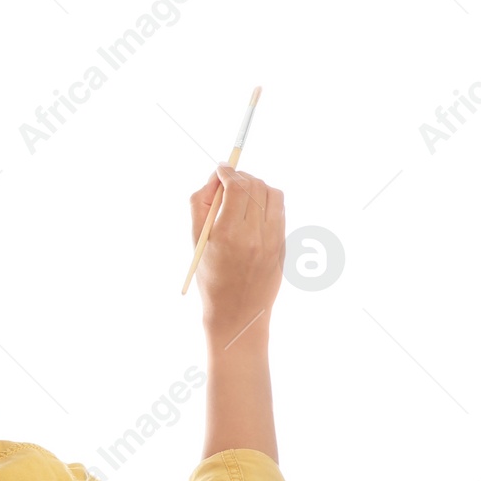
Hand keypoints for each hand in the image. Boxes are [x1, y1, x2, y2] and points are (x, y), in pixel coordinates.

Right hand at [189, 163, 284, 342]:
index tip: (221, 168)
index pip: (236, 187)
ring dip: (257, 186)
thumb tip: (214, 179)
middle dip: (241, 177)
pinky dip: (267, 201)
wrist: (237, 312)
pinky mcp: (284, 243)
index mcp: (229, 234)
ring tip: (243, 194)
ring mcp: (273, 239)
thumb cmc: (211, 277)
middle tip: (228, 181)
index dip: (228, 172)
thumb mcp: (197, 242)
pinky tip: (254, 209)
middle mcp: (255, 235)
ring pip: (271, 193)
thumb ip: (200, 206)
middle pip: (254, 186)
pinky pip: (279, 209)